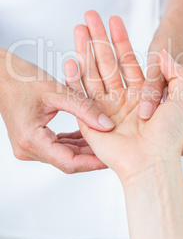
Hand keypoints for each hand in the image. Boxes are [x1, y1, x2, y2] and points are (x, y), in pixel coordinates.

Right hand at [0, 49, 113, 173]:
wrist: (3, 76)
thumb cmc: (23, 80)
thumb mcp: (58, 92)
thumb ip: (85, 108)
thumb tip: (108, 125)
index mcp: (32, 140)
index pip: (69, 162)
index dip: (93, 162)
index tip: (111, 158)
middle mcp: (28, 149)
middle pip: (68, 160)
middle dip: (92, 155)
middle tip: (115, 147)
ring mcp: (29, 146)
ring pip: (64, 154)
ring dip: (84, 148)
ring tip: (106, 139)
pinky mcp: (32, 140)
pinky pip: (58, 146)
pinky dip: (74, 141)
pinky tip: (88, 132)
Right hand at [62, 11, 182, 182]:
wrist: (152, 164)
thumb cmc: (169, 135)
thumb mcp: (182, 98)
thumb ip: (176, 72)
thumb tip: (163, 53)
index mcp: (141, 94)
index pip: (128, 60)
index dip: (120, 39)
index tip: (113, 19)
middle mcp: (121, 100)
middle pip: (107, 62)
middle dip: (98, 38)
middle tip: (89, 15)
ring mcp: (105, 109)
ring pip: (93, 73)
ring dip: (85, 50)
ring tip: (79, 27)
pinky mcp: (91, 121)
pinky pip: (81, 96)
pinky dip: (75, 78)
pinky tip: (71, 58)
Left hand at [138, 19, 182, 155]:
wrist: (177, 29)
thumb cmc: (169, 44)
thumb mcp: (157, 67)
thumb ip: (152, 90)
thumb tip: (145, 116)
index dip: (177, 150)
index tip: (154, 150)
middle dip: (165, 145)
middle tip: (140, 151)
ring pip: (173, 128)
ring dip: (156, 132)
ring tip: (134, 138)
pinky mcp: (177, 100)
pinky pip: (165, 116)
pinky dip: (153, 120)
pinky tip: (133, 120)